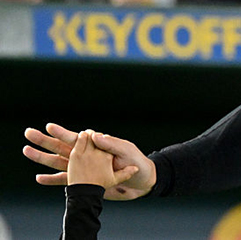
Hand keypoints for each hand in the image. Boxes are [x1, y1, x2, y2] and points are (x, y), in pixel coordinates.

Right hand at [23, 123, 156, 199]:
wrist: (143, 182)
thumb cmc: (139, 163)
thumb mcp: (127, 151)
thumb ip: (112, 144)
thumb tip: (96, 135)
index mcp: (99, 147)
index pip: (78, 138)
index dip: (63, 132)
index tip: (49, 126)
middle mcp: (90, 156)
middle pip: (64, 148)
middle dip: (47, 141)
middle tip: (30, 134)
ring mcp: (86, 169)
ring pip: (61, 162)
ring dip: (44, 158)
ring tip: (27, 152)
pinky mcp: (87, 181)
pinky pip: (66, 179)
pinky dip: (52, 178)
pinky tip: (39, 178)